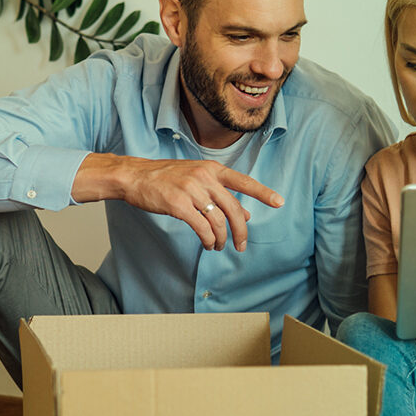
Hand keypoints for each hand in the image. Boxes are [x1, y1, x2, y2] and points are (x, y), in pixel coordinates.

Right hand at [73, 153, 283, 250]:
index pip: (243, 182)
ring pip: (218, 221)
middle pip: (233, 209)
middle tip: (241, 245)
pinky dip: (208, 239)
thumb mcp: (197, 179)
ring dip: (222, 239)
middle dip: (241, 231)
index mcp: (212, 169)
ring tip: (219, 246)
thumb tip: (246, 214)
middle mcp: (204, 178)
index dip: (262, 193)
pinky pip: (201, 228)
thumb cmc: (166, 178)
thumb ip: (220, 194)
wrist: (136, 176)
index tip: (279, 202)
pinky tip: (208, 244)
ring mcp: (191, 190)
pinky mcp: (178, 205)